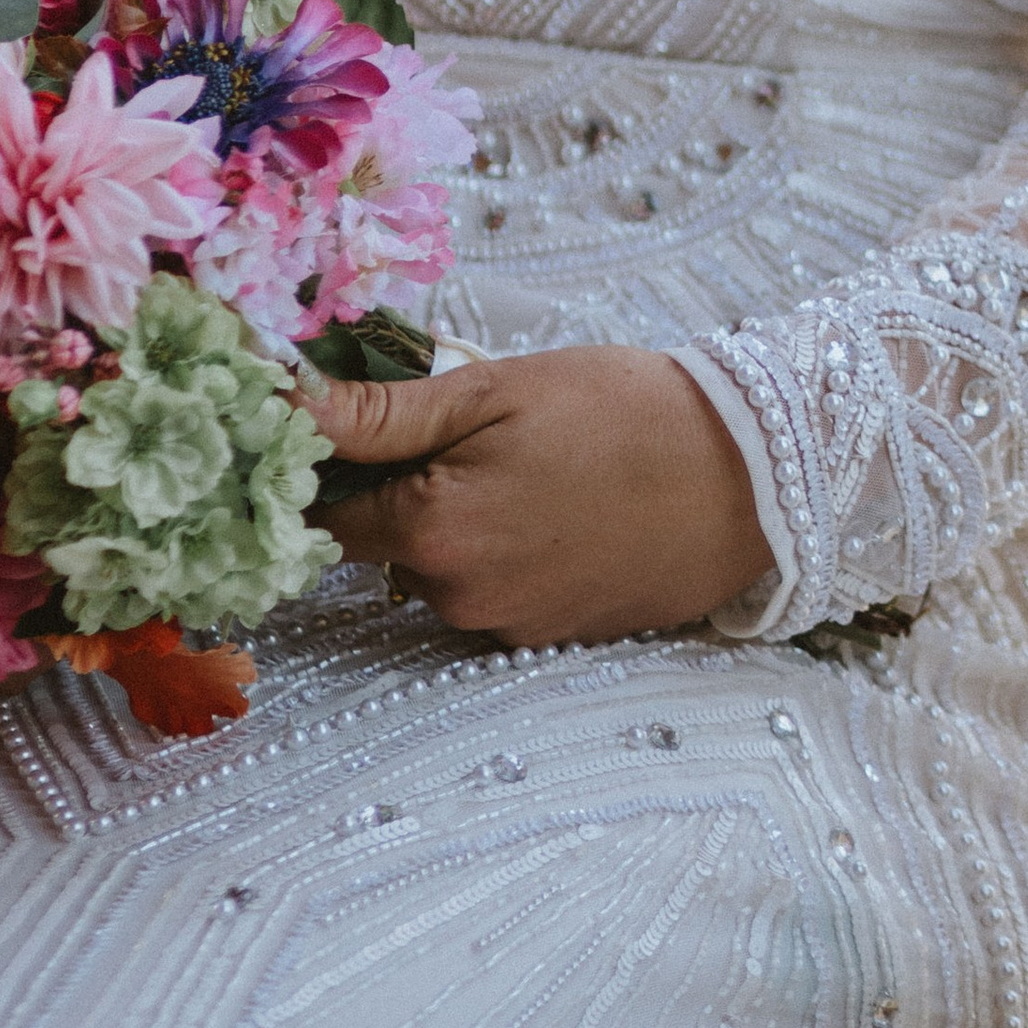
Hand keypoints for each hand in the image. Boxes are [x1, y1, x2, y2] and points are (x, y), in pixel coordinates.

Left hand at [308, 346, 772, 645]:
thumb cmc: (619, 412)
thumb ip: (380, 413)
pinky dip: (503, 548)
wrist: (747, 477)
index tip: (344, 424)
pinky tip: (555, 502)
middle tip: (463, 425)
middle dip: (399, 488)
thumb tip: (279, 405)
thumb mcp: (493, 390)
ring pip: (438, 567)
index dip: (324, 465)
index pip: (324, 513)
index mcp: (431, 532)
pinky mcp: (551, 637)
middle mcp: (456, 598)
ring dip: (454, 520)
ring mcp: (506, 627)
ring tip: (525, 460)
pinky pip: (492, 590)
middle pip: (381, 543)